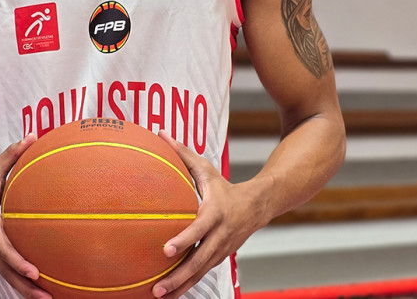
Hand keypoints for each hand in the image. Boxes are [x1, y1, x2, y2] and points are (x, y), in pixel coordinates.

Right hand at [0, 134, 51, 298]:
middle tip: (46, 297)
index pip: (2, 247)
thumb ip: (12, 154)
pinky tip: (41, 291)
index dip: (17, 261)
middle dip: (25, 286)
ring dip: (26, 291)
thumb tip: (33, 136)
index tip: (34, 271)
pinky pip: (9, 273)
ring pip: (8, 277)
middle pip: (7, 271)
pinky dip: (23, 284)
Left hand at [152, 130, 268, 297]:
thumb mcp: (206, 168)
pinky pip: (202, 275)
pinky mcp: (220, 258)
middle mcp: (220, 235)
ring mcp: (221, 250)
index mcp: (215, 212)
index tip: (166, 250)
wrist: (258, 205)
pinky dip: (187, 286)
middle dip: (179, 276)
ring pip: (200, 273)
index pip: (199, 229)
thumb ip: (181, 153)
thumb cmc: (224, 186)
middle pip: (199, 260)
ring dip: (181, 287)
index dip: (184, 239)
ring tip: (158, 296)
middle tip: (157, 287)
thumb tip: (159, 133)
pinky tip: (169, 294)